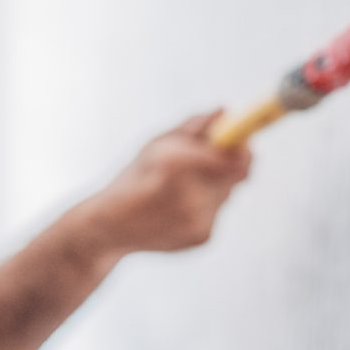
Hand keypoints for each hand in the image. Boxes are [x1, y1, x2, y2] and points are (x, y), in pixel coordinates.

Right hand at [82, 110, 251, 256]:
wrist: (108, 227)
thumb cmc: (133, 178)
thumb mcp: (156, 145)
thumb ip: (192, 128)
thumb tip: (223, 111)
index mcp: (175, 164)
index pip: (231, 158)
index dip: (241, 149)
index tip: (241, 144)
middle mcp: (190, 194)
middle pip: (235, 175)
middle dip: (226, 165)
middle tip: (209, 162)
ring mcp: (197, 219)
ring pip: (227, 193)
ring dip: (215, 186)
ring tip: (182, 189)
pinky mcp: (202, 238)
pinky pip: (217, 212)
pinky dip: (205, 207)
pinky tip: (178, 209)